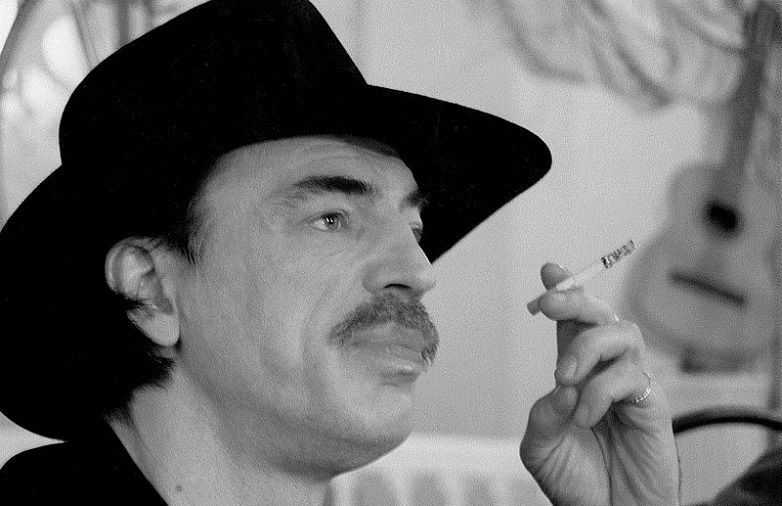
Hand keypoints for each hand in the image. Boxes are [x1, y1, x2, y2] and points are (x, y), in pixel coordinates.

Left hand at [520, 263, 678, 505]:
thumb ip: (543, 415)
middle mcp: (604, 370)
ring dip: (587, 347)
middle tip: (547, 304)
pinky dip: (601, 391)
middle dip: (574, 300)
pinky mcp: (653, 405)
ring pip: (622, 334)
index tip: (549, 272)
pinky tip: (585, 416)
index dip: (565, 292)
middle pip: (600, 315)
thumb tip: (561, 387)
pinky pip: (632, 377)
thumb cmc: (575, 479)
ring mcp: (631, 385)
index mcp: (575, 371)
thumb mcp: (540, 446)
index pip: (572, 322)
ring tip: (565, 377)